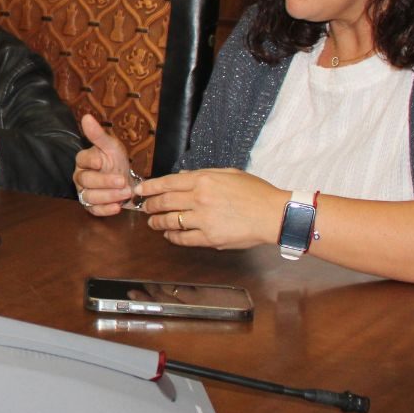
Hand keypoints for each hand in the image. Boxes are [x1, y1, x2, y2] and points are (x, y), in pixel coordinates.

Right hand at [73, 113, 141, 216]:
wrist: (126, 180)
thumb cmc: (116, 161)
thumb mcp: (111, 146)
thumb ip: (98, 135)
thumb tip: (86, 117)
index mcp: (84, 160)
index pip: (81, 160)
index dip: (90, 161)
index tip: (101, 161)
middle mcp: (81, 177)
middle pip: (86, 181)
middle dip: (104, 181)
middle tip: (122, 180)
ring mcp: (85, 192)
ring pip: (90, 197)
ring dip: (108, 196)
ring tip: (126, 193)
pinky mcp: (92, 206)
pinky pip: (94, 210)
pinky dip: (106, 210)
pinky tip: (118, 207)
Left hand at [135, 168, 287, 248]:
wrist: (274, 214)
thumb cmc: (256, 192)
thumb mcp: (229, 173)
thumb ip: (203, 175)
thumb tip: (182, 177)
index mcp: (203, 180)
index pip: (166, 183)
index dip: (148, 187)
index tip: (139, 191)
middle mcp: (199, 198)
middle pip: (163, 202)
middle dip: (149, 205)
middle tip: (144, 207)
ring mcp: (203, 219)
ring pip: (169, 221)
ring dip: (157, 222)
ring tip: (152, 222)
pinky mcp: (210, 238)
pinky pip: (183, 239)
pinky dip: (172, 237)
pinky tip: (169, 235)